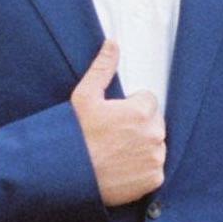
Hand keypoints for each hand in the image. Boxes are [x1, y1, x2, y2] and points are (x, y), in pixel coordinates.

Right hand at [71, 38, 164, 204]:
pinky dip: (142, 169)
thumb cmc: (74, 135)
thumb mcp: (84, 97)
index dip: (130, 108)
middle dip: (138, 127)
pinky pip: (154, 169)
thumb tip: (113, 43)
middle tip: (113, 137)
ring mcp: (155, 158)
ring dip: (141, 147)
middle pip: (154, 123)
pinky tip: (122, 168)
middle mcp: (154, 135)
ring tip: (116, 153)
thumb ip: (103, 68)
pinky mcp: (154, 179)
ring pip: (155, 146)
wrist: (67, 175)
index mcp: (141, 112)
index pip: (148, 102)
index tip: (113, 119)